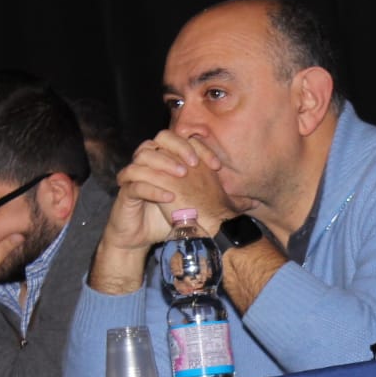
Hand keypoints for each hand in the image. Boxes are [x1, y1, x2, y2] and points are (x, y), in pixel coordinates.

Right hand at [91, 130, 232, 294]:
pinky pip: (135, 184)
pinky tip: (169, 197)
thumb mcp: (196, 206)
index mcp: (165, 159)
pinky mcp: (125, 193)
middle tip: (194, 164)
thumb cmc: (166, 219)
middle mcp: (149, 162)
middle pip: (160, 139)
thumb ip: (217, 200)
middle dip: (179, 148)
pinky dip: (153, 189)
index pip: (182, 140)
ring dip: (164, 163)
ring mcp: (135, 176)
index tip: (217, 166)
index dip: (200, 148)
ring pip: (144, 156)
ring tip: (182, 176)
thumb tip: (250, 203)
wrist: (140, 238)